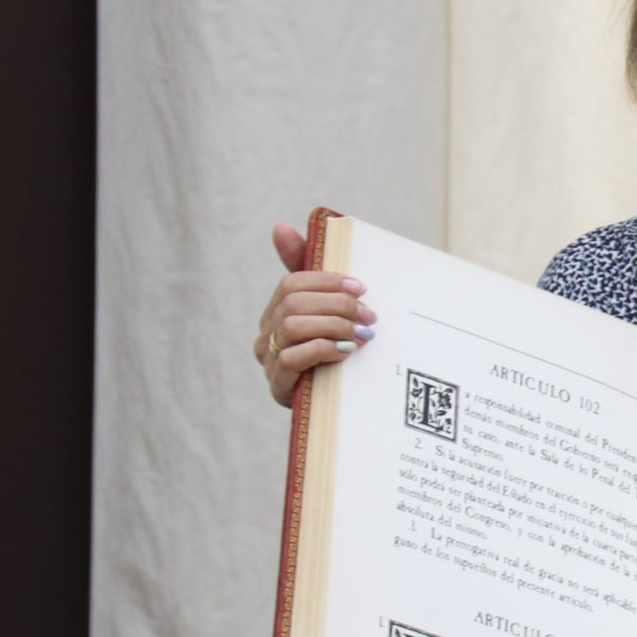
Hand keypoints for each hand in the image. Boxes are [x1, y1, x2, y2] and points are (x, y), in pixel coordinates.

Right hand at [255, 222, 377, 407]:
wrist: (337, 409)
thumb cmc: (336, 354)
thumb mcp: (330, 315)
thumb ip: (311, 273)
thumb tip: (280, 226)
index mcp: (276, 313)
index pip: (292, 283)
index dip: (326, 281)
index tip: (360, 287)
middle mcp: (266, 335)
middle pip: (293, 303)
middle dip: (336, 304)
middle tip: (369, 315)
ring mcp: (269, 361)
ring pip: (292, 327)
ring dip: (334, 326)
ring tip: (363, 334)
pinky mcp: (278, 387)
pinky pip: (293, 358)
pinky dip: (323, 350)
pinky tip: (346, 352)